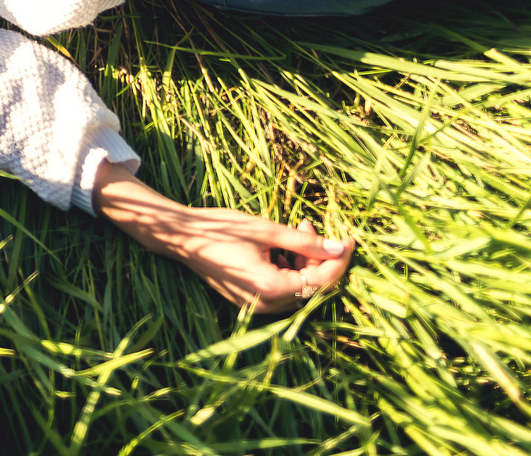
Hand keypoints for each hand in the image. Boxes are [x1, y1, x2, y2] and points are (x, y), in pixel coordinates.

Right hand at [92, 167, 352, 314]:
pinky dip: (288, 268)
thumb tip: (340, 248)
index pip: (321, 281)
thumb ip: (306, 241)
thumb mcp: (266, 230)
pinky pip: (281, 288)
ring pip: (297, 287)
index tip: (349, 238)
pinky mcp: (250, 300)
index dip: (339, 259)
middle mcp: (266, 305)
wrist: (181, 238)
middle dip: (319, 257)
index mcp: (272, 288)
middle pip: (311, 286)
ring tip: (295, 230)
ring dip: (303, 261)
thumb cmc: (221, 229)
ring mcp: (257, 306)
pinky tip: (279, 246)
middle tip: (310, 224)